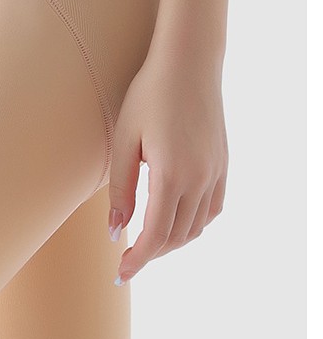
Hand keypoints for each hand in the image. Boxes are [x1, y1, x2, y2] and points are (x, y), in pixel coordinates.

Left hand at [107, 48, 228, 284]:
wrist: (188, 64)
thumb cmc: (148, 96)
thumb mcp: (124, 140)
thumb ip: (120, 188)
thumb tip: (116, 230)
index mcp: (172, 175)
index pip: (156, 235)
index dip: (138, 259)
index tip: (120, 273)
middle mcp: (200, 179)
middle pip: (177, 236)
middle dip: (152, 254)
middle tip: (127, 259)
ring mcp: (216, 172)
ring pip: (197, 226)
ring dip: (173, 240)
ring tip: (147, 242)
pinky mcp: (222, 164)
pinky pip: (213, 208)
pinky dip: (195, 223)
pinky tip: (176, 219)